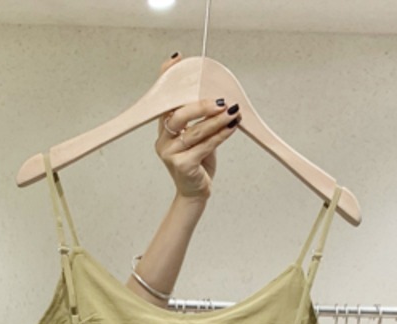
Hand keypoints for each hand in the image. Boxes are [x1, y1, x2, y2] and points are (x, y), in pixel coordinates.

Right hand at [155, 54, 241, 203]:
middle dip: (201, 105)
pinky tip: (232, 128)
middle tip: (221, 101)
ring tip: (233, 112)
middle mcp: (163, 139)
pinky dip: (220, 136)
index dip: (167, 77)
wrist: (194, 192)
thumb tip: (219, 98)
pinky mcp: (181, 165)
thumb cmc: (198, 161)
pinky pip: (204, 146)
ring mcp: (170, 153)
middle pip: (178, 115)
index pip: (164, 98)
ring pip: (195, 131)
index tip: (178, 59)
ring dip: (217, 121)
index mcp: (164, 128)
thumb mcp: (197, 136)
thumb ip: (200, 118)